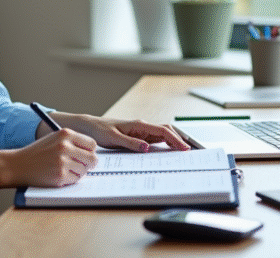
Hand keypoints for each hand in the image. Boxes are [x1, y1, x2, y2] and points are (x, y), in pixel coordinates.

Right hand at [10, 128, 97, 186]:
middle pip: (92, 158)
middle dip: (88, 164)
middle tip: (80, 165)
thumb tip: (93, 151)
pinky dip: (70, 179)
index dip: (90, 151)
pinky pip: (76, 179)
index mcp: (65, 134)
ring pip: (84, 170)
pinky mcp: (60, 175)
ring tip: (64, 169)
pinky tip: (58, 174)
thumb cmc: (38, 152)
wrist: (18, 164)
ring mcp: (62, 161)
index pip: (92, 144)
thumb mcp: (54, 139)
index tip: (85, 155)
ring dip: (77, 172)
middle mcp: (65, 146)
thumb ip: (72, 142)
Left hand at [50, 113, 190, 152]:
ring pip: (162, 136)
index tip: (184, 149)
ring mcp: (141, 132)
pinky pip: (155, 141)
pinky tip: (169, 153)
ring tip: (183, 153)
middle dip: (179, 140)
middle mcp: (142, 127)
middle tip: (189, 152)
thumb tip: (146, 148)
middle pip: (167, 132)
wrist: (89, 127)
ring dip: (173, 143)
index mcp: (138, 125)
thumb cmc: (99, 130)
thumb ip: (130, 143)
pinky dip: (165, 145)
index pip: (163, 132)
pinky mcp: (138, 137)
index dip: (175, 140)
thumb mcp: (113, 138)